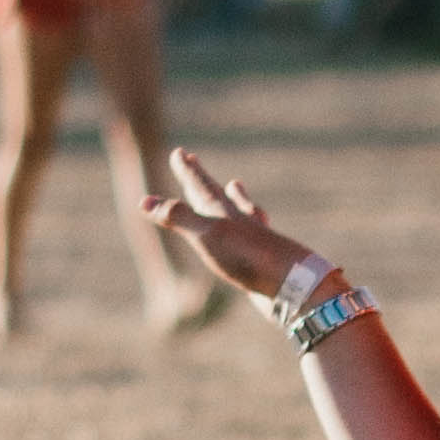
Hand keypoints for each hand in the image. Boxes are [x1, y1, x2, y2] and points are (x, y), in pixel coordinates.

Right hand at [145, 147, 326, 302]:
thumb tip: (143, 201)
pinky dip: (253, 228)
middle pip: (219, 195)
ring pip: (244, 212)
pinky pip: (256, 238)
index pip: (201, 187)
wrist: (295, 286)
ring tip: (236, 185)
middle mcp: (242, 222)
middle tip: (192, 160)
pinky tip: (258, 235)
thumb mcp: (207, 235)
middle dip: (202, 179)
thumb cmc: (250, 258)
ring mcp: (258, 240)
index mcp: (224, 214)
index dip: (188, 171)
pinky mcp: (268, 262)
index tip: (179, 153)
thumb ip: (178, 218)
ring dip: (236, 198)